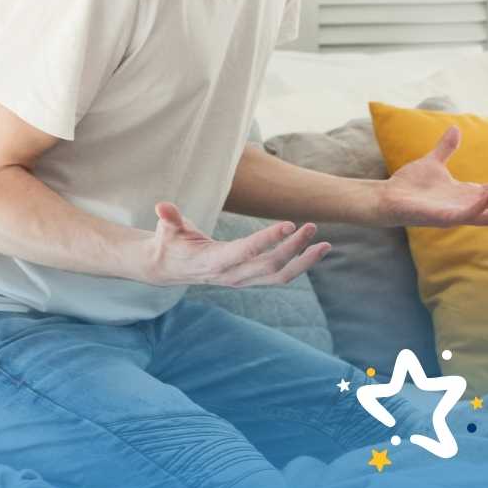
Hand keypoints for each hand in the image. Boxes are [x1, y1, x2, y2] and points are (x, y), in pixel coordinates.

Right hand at [142, 202, 329, 286]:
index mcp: (213, 261)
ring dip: (304, 261)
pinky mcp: (251, 280)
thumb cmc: (170, 242)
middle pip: (269, 266)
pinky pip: (280, 276)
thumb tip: (161, 206)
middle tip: (312, 226)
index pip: (245, 251)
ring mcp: (243, 281)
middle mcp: (231, 276)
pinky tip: (316, 250)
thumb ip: (169, 218)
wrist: (168, 269)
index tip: (289, 223)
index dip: (268, 239)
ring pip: (280, 276)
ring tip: (326, 244)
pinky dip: (300, 264)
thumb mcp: (167, 229)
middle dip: (293, 247)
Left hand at [382, 126, 487, 227]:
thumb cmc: (409, 184)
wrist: (386, 196)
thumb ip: (447, 148)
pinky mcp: (445, 219)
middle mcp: (466, 206)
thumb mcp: (434, 161)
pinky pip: (469, 215)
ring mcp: (457, 214)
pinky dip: (482, 206)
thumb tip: (456, 128)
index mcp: (467, 194)